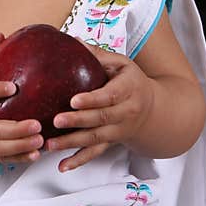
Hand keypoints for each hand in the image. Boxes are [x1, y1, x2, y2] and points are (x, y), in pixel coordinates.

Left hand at [45, 39, 155, 171]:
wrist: (155, 110)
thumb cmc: (132, 81)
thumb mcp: (121, 63)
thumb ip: (97, 54)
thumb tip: (71, 39)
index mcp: (128, 89)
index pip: (110, 96)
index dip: (92, 100)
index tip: (73, 100)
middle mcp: (125, 113)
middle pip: (101, 120)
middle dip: (78, 122)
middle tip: (56, 120)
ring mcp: (118, 130)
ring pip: (95, 139)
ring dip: (72, 144)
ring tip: (50, 144)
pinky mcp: (111, 143)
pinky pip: (95, 153)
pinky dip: (78, 161)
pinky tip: (62, 166)